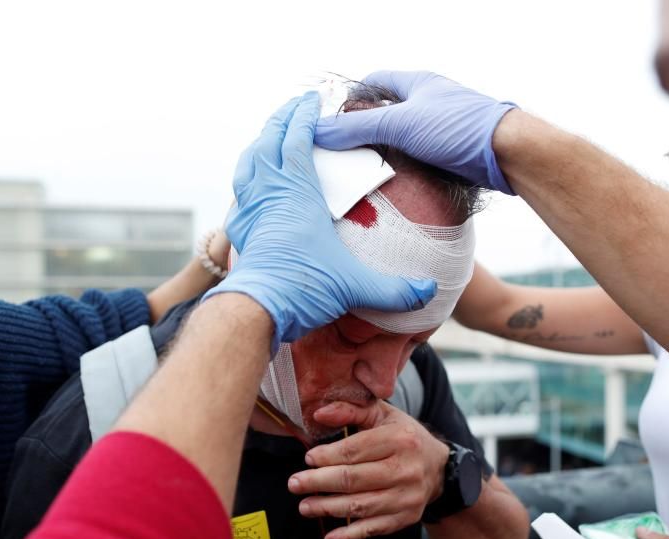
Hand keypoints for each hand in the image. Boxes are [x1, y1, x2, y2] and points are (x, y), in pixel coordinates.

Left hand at [207, 92, 436, 347]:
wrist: (257, 310)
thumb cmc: (304, 287)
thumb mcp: (356, 287)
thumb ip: (395, 289)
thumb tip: (429, 290)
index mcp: (297, 191)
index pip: (297, 138)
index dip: (304, 114)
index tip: (312, 99)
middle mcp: (270, 192)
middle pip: (269, 140)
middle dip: (282, 119)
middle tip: (294, 107)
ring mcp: (250, 209)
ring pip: (249, 162)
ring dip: (260, 143)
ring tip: (271, 136)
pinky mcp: (239, 230)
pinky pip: (240, 192)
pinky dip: (247, 178)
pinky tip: (252, 184)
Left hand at [286, 400, 449, 538]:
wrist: (438, 469)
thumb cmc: (403, 437)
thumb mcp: (383, 415)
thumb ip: (351, 410)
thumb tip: (318, 414)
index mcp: (400, 439)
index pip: (355, 451)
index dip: (327, 457)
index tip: (308, 459)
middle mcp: (406, 469)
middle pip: (354, 480)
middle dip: (319, 483)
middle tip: (294, 484)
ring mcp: (407, 497)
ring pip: (360, 506)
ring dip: (328, 508)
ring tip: (304, 506)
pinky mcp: (405, 518)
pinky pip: (373, 529)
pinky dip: (349, 535)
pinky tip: (329, 538)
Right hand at [314, 71, 517, 193]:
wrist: (506, 154)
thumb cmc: (459, 128)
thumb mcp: (401, 123)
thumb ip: (359, 127)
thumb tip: (321, 131)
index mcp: (416, 84)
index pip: (374, 83)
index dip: (351, 100)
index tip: (334, 122)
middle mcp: (428, 103)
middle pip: (386, 114)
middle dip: (366, 133)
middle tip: (344, 154)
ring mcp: (440, 129)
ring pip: (403, 140)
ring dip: (386, 155)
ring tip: (364, 173)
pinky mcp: (450, 153)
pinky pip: (419, 160)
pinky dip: (405, 171)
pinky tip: (394, 185)